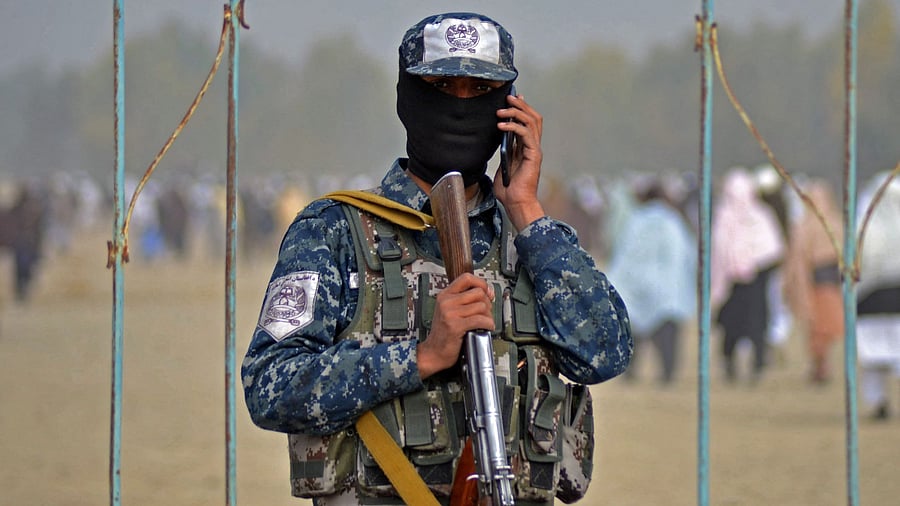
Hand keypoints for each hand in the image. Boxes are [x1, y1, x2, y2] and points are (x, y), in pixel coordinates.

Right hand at [417, 273, 494, 378]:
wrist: (434, 352)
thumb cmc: (444, 333)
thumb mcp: (449, 310)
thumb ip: (464, 300)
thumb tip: (487, 292)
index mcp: (445, 295)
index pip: (467, 278)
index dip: (481, 283)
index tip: (487, 293)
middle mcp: (446, 301)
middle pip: (478, 293)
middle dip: (487, 303)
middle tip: (485, 313)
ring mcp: (450, 313)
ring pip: (482, 306)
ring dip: (488, 316)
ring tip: (484, 323)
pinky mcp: (456, 326)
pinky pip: (480, 319)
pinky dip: (488, 324)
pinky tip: (486, 328)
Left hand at [493, 93, 545, 229]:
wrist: (516, 203)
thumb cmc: (509, 190)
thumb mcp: (502, 166)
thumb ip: (503, 153)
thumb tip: (495, 141)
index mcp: (526, 148)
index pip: (528, 122)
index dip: (522, 108)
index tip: (512, 98)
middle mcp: (533, 147)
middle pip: (533, 117)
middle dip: (521, 105)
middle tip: (508, 97)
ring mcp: (535, 150)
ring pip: (531, 122)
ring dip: (516, 112)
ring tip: (502, 109)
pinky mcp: (534, 155)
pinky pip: (526, 134)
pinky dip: (514, 126)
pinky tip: (501, 125)